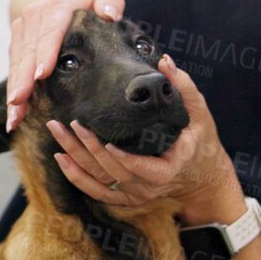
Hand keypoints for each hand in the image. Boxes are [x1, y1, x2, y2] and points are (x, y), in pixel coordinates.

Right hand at [8, 0, 125, 131]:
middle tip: (19, 101)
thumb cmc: (83, 5)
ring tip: (14, 115)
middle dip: (22, 79)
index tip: (41, 74)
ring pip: (16, 64)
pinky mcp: (15, 44)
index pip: (49, 32)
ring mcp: (21, 32)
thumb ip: (109, 3)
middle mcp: (33, 18)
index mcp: (55, 8)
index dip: (45, 53)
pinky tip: (13, 112)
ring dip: (14, 90)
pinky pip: (12, 69)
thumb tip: (113, 14)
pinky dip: (12, 91)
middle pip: (28, 52)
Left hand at [46, 55, 245, 223]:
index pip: (143, 169)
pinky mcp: (126, 198)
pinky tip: (61, 159)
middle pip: (112, 172)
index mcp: (168, 169)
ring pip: (99, 181)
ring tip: (58, 134)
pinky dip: (77, 178)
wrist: (202, 177)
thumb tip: (165, 61)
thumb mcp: (199, 114)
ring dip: (75, 159)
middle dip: (89, 149)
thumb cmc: (201, 142)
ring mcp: (136, 195)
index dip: (123, 159)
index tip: (106, 141)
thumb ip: (184, 87)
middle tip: (71, 124)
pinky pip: (97, 192)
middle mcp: (149, 187)